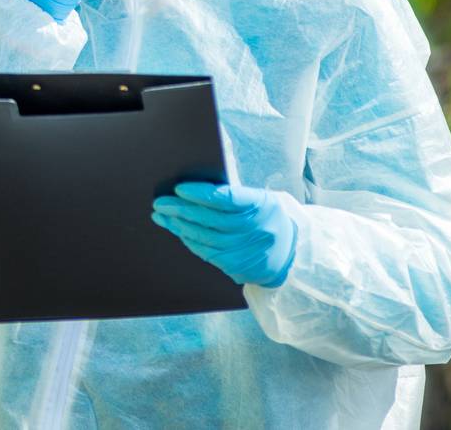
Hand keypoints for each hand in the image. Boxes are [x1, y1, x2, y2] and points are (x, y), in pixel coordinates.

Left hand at [151, 182, 298, 287]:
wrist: (290, 254)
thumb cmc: (268, 218)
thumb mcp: (262, 199)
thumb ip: (235, 193)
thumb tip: (198, 186)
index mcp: (261, 205)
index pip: (226, 198)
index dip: (200, 193)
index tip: (179, 188)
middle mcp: (253, 229)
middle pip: (210, 218)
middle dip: (181, 209)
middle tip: (160, 202)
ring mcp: (244, 249)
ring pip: (204, 236)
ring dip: (179, 225)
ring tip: (162, 215)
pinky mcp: (236, 265)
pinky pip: (206, 252)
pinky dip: (189, 240)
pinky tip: (177, 230)